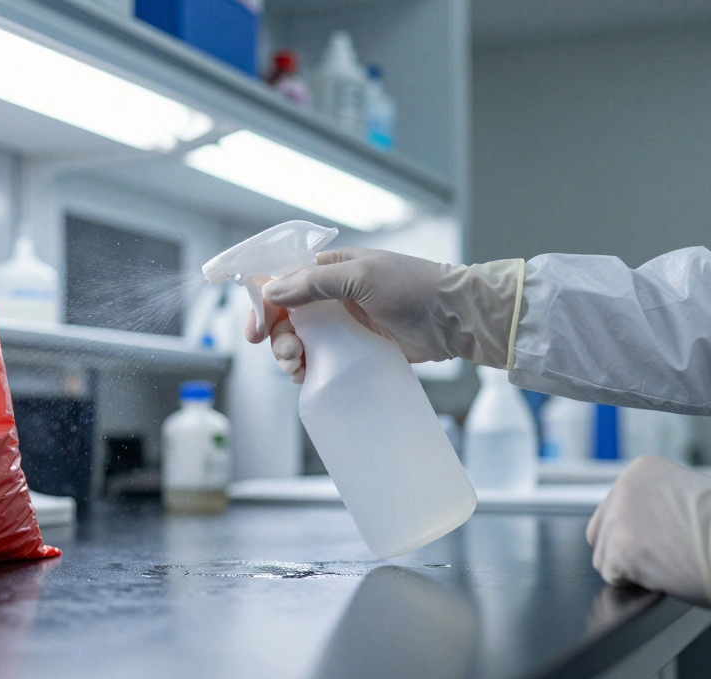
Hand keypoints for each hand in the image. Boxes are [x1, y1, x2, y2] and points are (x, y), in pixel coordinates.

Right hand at [244, 248, 524, 382]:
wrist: (457, 317)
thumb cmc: (414, 287)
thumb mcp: (362, 277)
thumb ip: (315, 283)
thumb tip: (270, 289)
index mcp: (330, 269)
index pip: (282, 282)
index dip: (262, 305)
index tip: (254, 331)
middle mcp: (332, 296)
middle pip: (286, 317)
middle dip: (278, 337)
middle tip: (288, 355)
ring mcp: (345, 324)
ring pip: (301, 341)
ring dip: (290, 355)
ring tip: (298, 368)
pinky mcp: (357, 349)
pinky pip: (322, 360)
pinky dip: (309, 369)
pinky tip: (309, 377)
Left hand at [587, 456, 710, 612]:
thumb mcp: (692, 494)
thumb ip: (658, 503)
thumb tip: (645, 526)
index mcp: (642, 469)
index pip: (616, 507)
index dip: (637, 531)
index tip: (659, 540)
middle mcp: (624, 487)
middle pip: (601, 530)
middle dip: (624, 549)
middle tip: (660, 558)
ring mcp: (619, 519)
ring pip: (604, 557)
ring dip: (630, 568)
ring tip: (668, 565)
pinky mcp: (620, 551)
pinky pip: (612, 576)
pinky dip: (634, 584)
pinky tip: (663, 575)